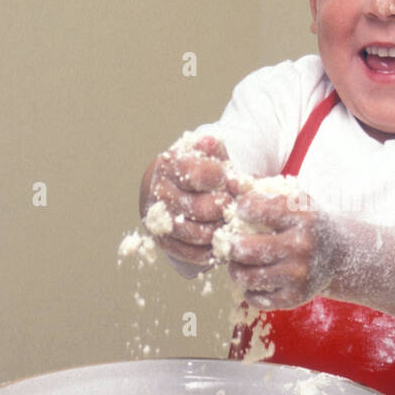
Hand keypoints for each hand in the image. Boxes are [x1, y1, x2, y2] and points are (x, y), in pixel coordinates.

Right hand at [139, 136, 232, 273]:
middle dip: (224, 209)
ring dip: (219, 231)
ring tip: (232, 224)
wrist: (185, 189)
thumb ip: (215, 149)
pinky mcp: (163, 240)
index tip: (231, 180)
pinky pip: (188, 253)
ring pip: (195, 233)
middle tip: (235, 206)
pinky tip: (222, 242)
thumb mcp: (213, 153)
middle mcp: (159, 191)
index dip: (220, 179)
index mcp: (170, 164)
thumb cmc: (206, 169)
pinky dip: (209, 251)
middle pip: (199, 208)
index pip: (195, 174)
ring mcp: (159, 218)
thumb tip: (210, 142)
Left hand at [222, 184, 342, 309]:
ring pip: (245, 276)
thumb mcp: (292, 198)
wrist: (339, 256)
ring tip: (238, 260)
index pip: (253, 208)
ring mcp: (299, 275)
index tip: (243, 211)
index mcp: (303, 216)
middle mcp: (302, 246)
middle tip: (230, 241)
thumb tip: (229, 179)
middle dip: (229, 244)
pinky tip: (254, 276)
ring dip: (234, 268)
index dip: (241, 209)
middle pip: (243, 248)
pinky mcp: (295, 297)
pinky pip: (255, 297)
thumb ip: (259, 187)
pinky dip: (247, 288)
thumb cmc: (308, 223)